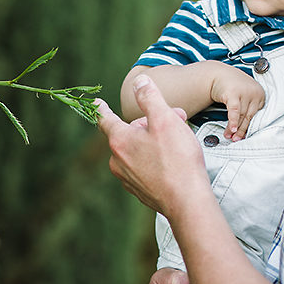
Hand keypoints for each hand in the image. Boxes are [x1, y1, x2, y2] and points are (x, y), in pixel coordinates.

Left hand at [96, 75, 206, 217]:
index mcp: (119, 141)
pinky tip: (174, 161)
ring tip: (179, 141)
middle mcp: (118, 161)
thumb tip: (139, 82)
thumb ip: (149, 97)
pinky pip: (145, 166)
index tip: (96, 102)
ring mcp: (128, 178)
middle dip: (151, 122)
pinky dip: (156, 159)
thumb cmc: (178, 161)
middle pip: (129, 132)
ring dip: (155, 140)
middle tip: (176, 119)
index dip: (102, 108)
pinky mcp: (140, 190)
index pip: (105, 119)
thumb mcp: (164, 119)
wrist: (187, 202)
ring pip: (138, 150)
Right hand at [208, 65, 264, 140]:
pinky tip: (231, 129)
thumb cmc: (231, 86)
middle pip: (249, 116)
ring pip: (241, 115)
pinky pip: (234, 111)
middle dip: (242, 130)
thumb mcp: (244, 95)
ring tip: (229, 136)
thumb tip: (245, 128)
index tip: (244, 136)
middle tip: (236, 139)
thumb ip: (248, 108)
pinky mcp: (233, 93)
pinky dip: (233, 121)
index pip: (256, 115)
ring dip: (234, 128)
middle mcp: (255, 93)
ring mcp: (245, 92)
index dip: (249, 127)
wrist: (218, 74)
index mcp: (261, 94)